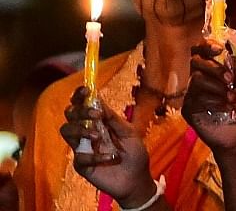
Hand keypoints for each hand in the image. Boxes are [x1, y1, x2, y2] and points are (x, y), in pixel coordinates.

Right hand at [58, 87, 155, 206]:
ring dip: (81, 130)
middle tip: (96, 115)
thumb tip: (99, 103)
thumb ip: (114, 119)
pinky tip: (111, 158)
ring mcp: (82, 147)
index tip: (85, 90)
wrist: (136, 178)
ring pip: (66, 131)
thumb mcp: (129, 133)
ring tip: (98, 136)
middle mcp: (86, 132)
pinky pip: (79, 156)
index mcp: (99, 122)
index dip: (80, 96)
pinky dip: (96, 156)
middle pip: (70, 115)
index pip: (82, 105)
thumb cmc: (134, 154)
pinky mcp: (81, 164)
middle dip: (80, 111)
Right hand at [182, 42, 235, 154]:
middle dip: (215, 70)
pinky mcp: (188, 111)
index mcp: (213, 77)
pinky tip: (225, 109)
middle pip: (196, 65)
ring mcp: (192, 97)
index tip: (218, 49)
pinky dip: (213, 101)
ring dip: (218, 89)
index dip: (205, 49)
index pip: (202, 57)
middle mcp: (200, 85)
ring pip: (196, 80)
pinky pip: (195, 98)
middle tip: (230, 80)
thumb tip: (228, 55)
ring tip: (232, 100)